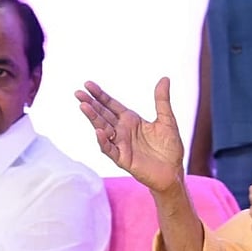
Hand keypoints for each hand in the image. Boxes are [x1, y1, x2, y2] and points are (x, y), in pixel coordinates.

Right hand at [75, 77, 185, 192]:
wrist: (173, 171)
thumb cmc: (170, 147)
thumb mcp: (167, 120)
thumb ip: (162, 100)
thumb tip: (165, 78)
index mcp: (131, 120)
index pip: (111, 105)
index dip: (100, 95)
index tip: (88, 84)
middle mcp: (122, 130)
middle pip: (103, 115)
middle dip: (91, 104)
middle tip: (78, 93)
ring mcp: (121, 144)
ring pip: (103, 129)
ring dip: (93, 118)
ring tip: (84, 106)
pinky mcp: (122, 158)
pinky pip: (110, 149)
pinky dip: (104, 141)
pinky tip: (99, 131)